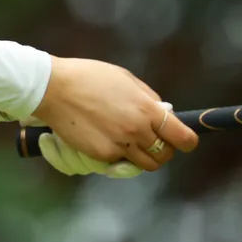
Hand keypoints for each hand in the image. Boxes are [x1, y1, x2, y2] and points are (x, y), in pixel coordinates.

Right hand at [32, 58, 197, 171]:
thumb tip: (164, 112)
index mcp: (146, 109)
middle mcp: (137, 130)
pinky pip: (120, 161)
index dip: (187, 141)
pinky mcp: (102, 155)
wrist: (55, 88)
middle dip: (164, 150)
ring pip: (146, 164)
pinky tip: (107, 139)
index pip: (182, 137)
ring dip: (144, 157)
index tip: (183, 141)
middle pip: (165, 155)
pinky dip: (119, 155)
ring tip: (131, 143)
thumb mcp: (125, 78)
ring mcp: (120, 144)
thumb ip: (148, 97)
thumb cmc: (89, 77)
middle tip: (153, 141)